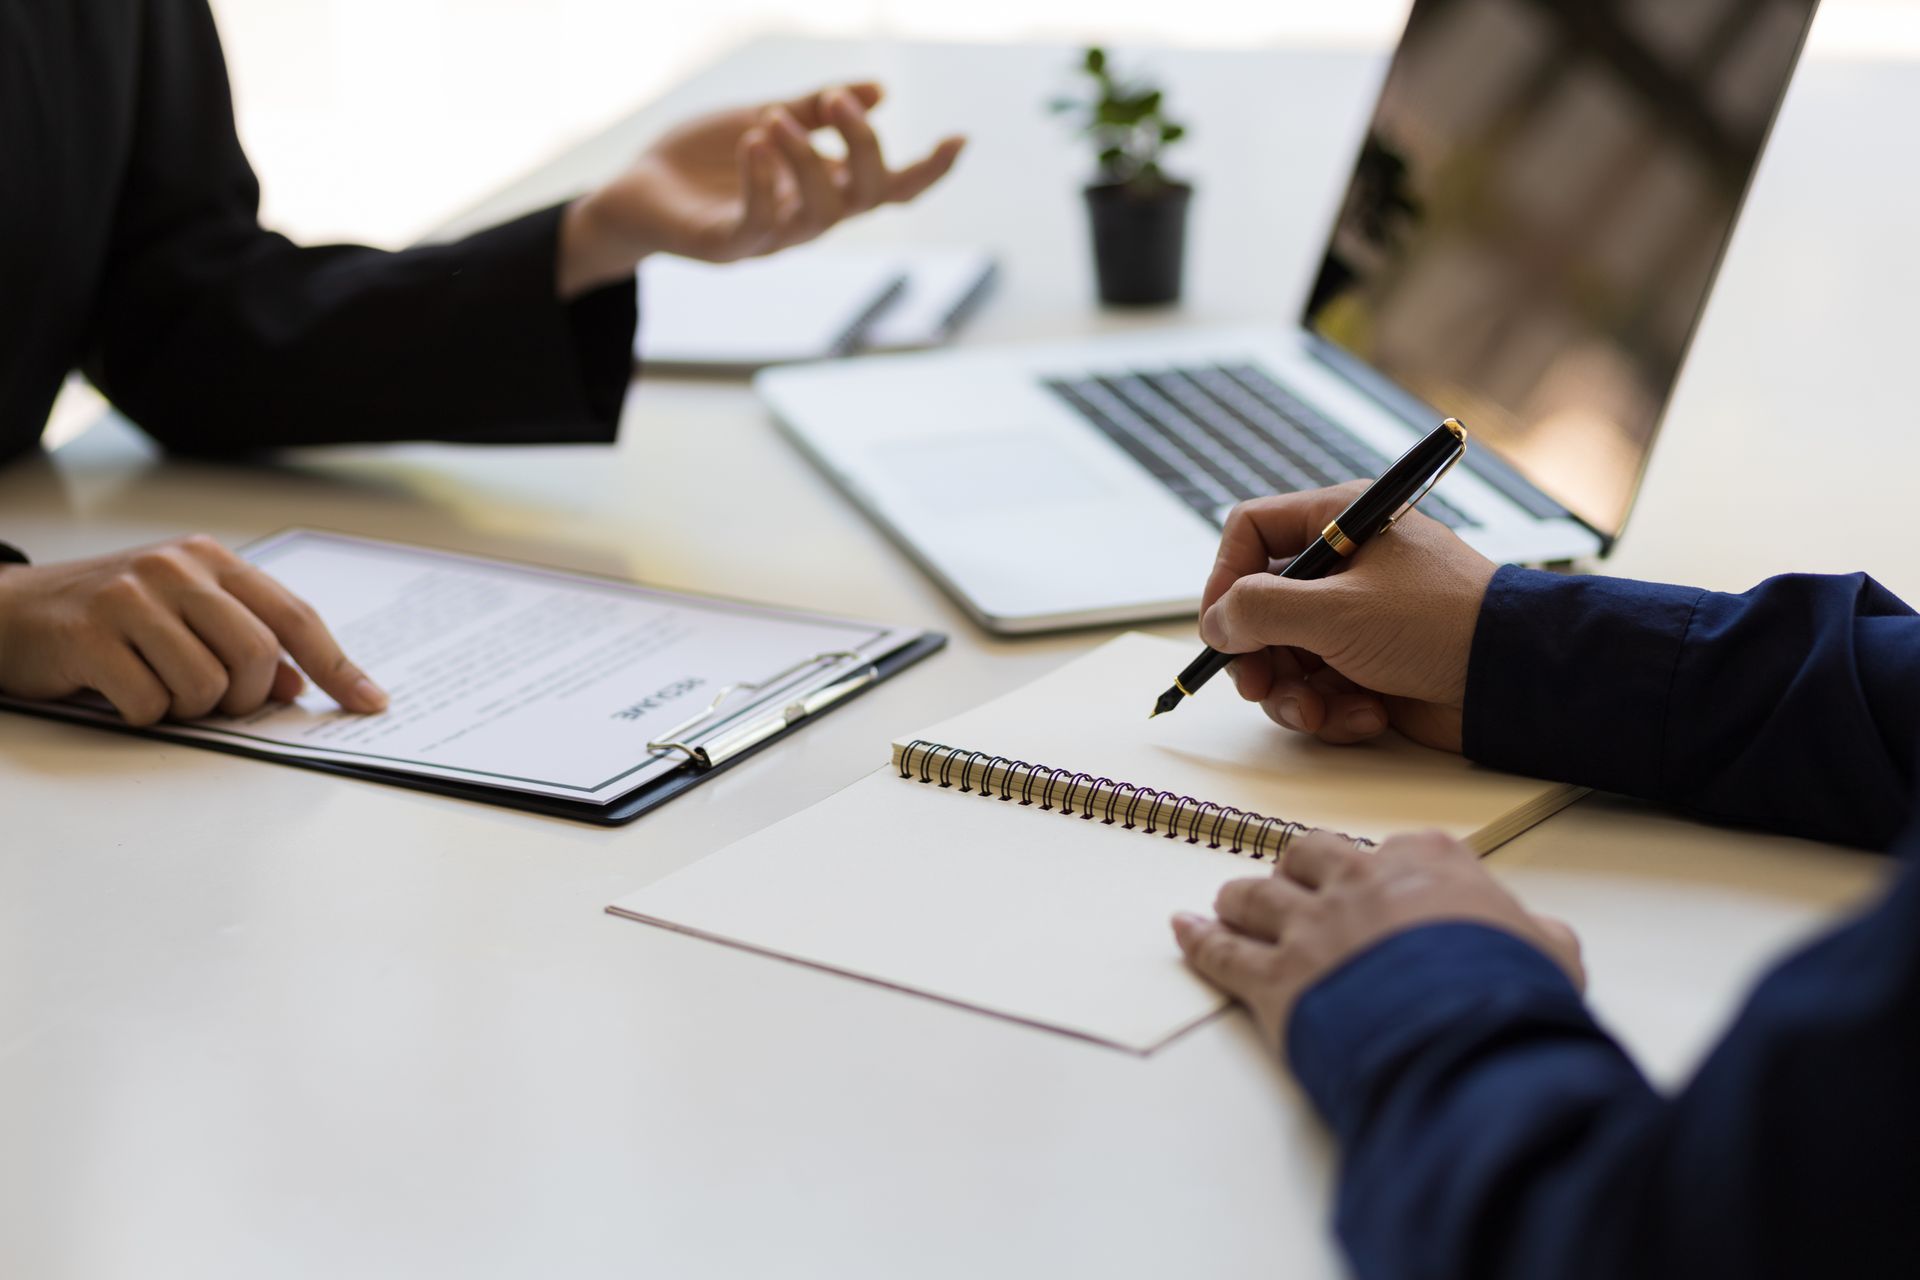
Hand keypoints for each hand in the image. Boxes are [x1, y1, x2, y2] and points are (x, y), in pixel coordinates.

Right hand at [0, 535, 385, 725]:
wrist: (8, 612)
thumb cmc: (109, 618)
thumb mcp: (183, 616)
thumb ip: (245, 642)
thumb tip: (301, 686)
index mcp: (210, 559)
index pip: (296, 617)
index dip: (339, 666)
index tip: (373, 703)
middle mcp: (175, 567)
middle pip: (255, 656)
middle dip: (244, 698)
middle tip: (213, 702)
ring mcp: (130, 595)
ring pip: (206, 686)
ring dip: (188, 708)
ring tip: (155, 686)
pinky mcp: (90, 633)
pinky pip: (151, 704)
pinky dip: (144, 715)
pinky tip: (118, 690)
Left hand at [556, 82, 966, 295]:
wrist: (633, 192)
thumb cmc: (702, 161)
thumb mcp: (767, 119)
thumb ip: (815, 110)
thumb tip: (879, 90)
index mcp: (823, 191)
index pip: (891, 191)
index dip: (928, 171)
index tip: (959, 137)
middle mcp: (807, 220)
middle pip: (867, 200)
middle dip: (865, 149)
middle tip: (842, 101)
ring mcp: (770, 238)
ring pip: (820, 213)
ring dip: (807, 159)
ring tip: (773, 117)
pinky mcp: (727, 247)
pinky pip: (759, 223)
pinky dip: (763, 180)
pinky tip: (754, 139)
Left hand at [1172, 830, 1583, 1052]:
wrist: (1465, 1030)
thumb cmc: (1509, 988)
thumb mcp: (1548, 952)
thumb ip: (1535, 933)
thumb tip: (1541, 937)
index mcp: (1424, 860)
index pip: (1388, 848)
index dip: (1376, 872)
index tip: (1375, 886)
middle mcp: (1357, 881)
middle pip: (1306, 856)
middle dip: (1297, 872)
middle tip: (1295, 889)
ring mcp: (1309, 926)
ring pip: (1254, 895)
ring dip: (1241, 901)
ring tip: (1230, 906)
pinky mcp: (1274, 977)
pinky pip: (1221, 950)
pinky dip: (1197, 939)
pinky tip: (1182, 929)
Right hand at [1198, 484, 1497, 752]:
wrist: (1514, 678)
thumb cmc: (1437, 623)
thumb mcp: (1334, 611)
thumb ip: (1259, 611)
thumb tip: (1214, 621)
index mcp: (1340, 523)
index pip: (1252, 532)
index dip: (1225, 577)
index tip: (1220, 625)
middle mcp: (1345, 567)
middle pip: (1261, 607)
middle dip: (1258, 656)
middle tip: (1260, 688)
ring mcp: (1357, 620)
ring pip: (1286, 658)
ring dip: (1296, 695)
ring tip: (1320, 712)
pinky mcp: (1371, 666)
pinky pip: (1322, 689)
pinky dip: (1335, 710)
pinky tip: (1368, 715)